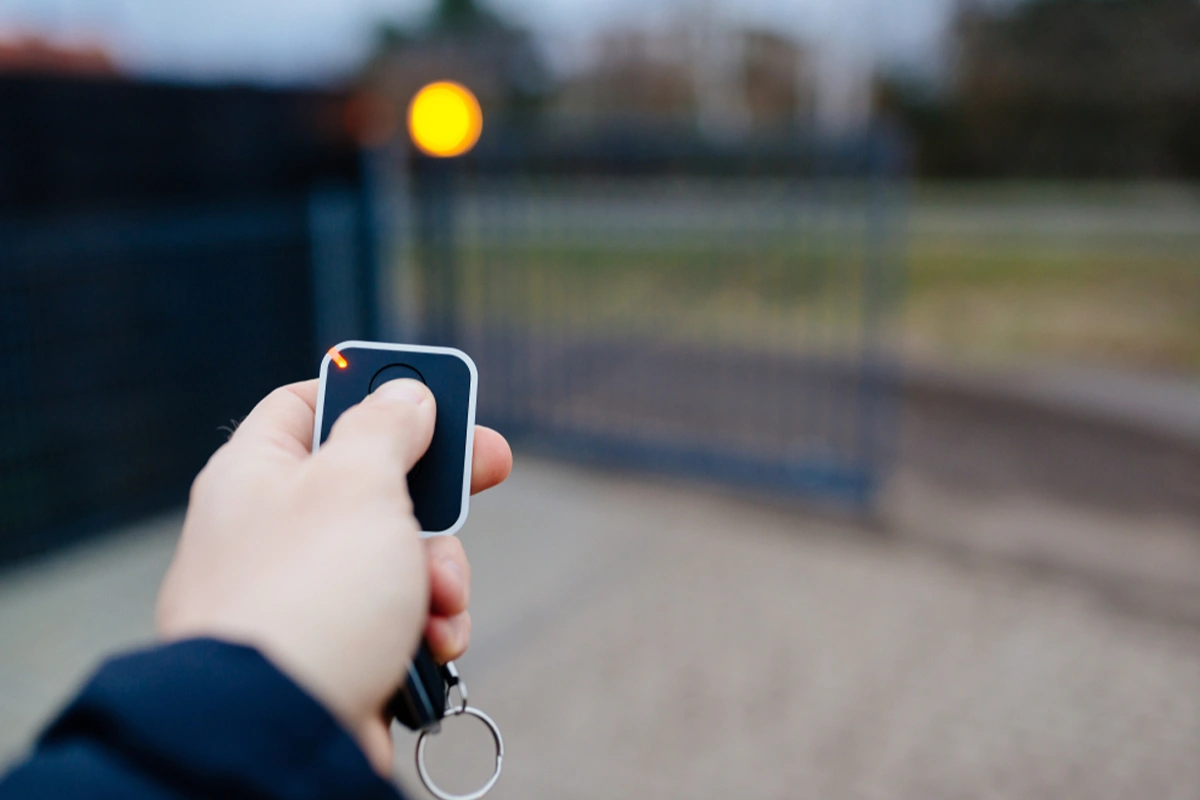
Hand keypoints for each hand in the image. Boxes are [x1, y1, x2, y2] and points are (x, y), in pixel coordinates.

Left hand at [155, 378, 511, 774]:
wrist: (278, 730)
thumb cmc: (308, 596)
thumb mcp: (357, 482)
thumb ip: (386, 426)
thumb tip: (405, 395)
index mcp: (257, 471)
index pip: (310, 401)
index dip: (374, 390)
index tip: (433, 396)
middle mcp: (274, 527)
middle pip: (372, 478)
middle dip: (438, 491)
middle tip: (489, 469)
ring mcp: (303, 592)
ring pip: (398, 551)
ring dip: (440, 569)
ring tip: (438, 598)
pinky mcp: (334, 647)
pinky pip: (397, 615)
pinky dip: (427, 623)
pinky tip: (433, 642)